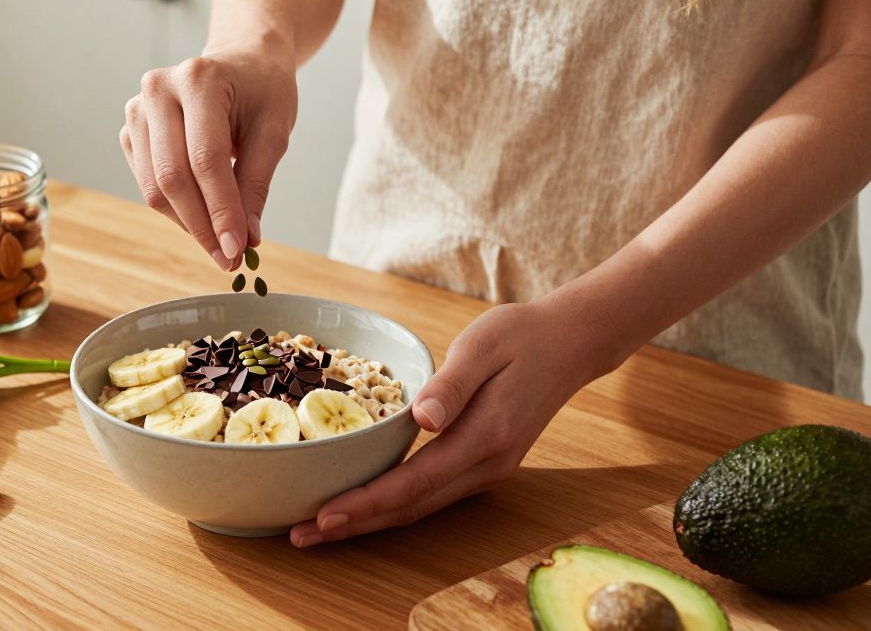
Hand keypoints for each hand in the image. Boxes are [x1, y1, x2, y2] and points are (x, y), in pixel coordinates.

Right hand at [121, 47, 296, 269]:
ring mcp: (137, 110)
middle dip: (202, 225)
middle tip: (229, 258)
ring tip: (221, 242)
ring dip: (188, 224)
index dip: (220, 210)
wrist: (242, 61)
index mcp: (198, 79)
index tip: (237, 249)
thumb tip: (244, 240)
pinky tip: (203, 216)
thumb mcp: (274, 131)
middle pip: (172, 176)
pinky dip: (176, 211)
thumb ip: (256, 184)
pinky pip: (148, 185)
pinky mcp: (131, 131)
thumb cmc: (263, 91)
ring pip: (155, 187)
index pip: (205, 158)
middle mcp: (158, 90)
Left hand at [289, 298, 616, 546]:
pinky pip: (432, 493)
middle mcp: (487, 464)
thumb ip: (452, 385)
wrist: (569, 343)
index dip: (366, 502)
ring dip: (371, 520)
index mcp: (484, 436)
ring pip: (421, 506)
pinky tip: (364, 503)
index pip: (414, 482)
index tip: (323, 516)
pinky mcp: (484, 463)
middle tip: (301, 534)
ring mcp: (488, 469)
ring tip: (320, 528)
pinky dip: (394, 504)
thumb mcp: (482, 346)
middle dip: (355, 525)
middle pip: (412, 507)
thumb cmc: (521, 336)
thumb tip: (423, 419)